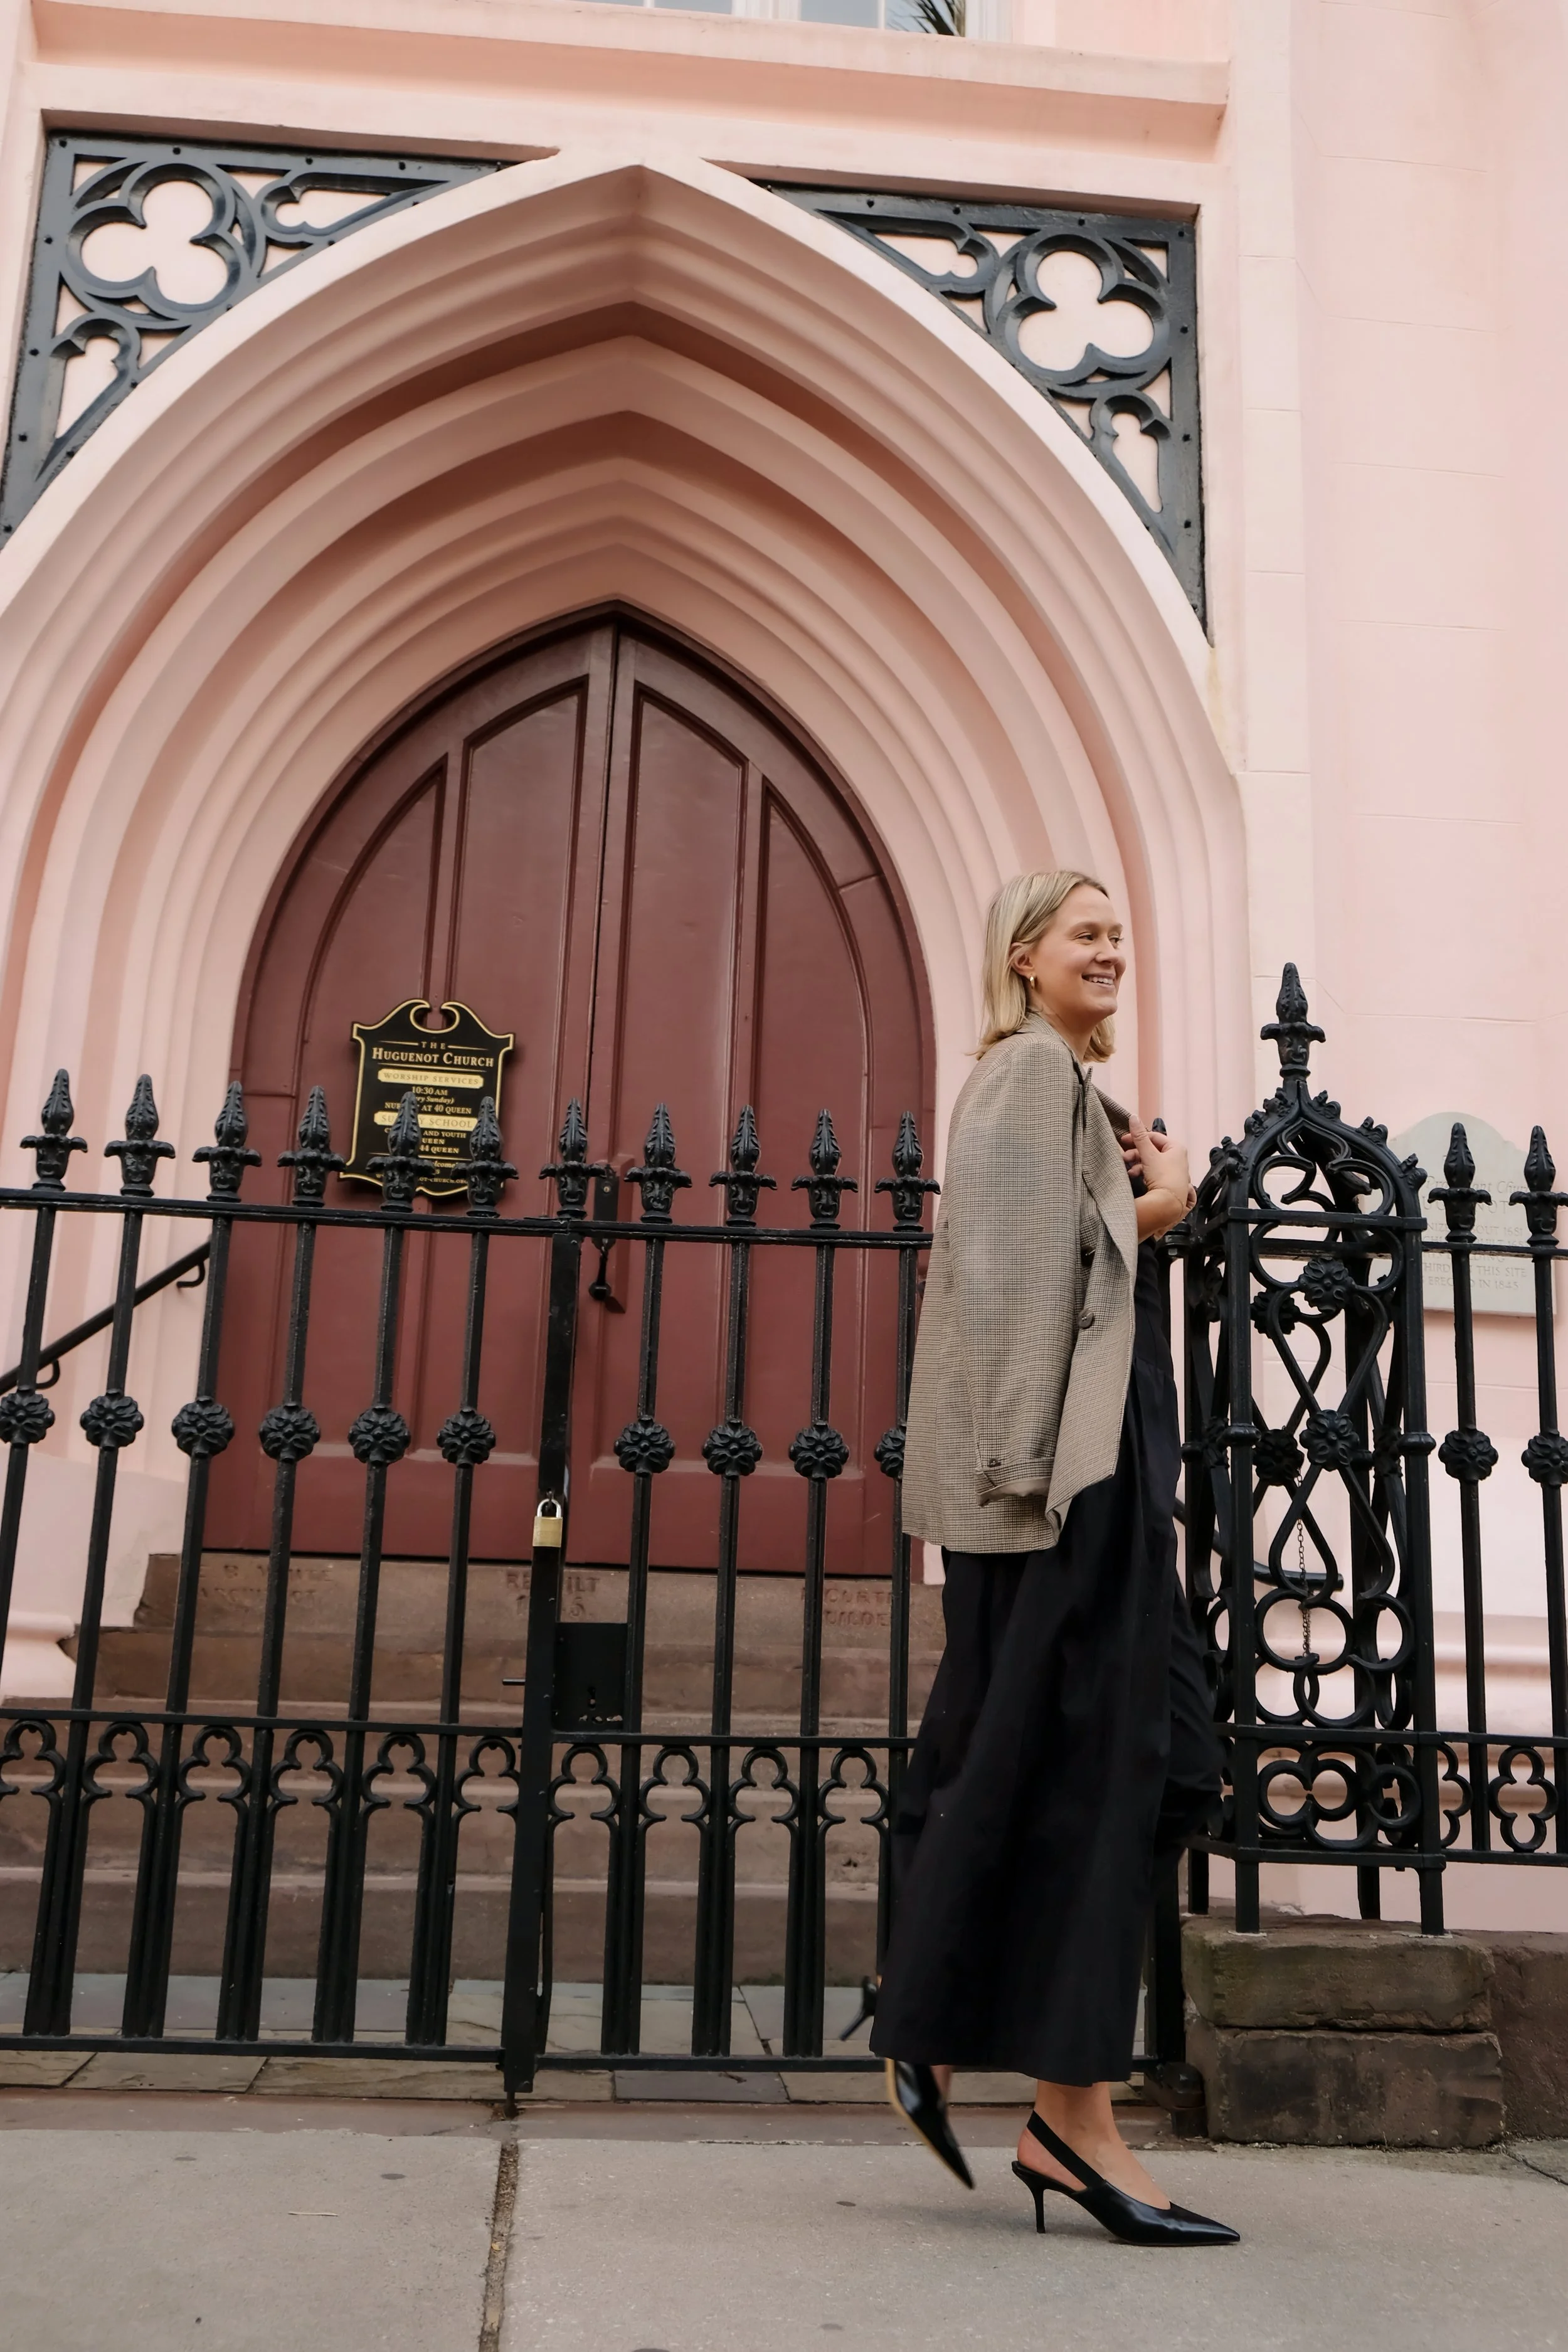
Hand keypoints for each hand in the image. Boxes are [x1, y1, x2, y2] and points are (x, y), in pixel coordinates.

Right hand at [1125, 1115, 1192, 1238]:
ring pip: (1151, 1162)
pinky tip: (1134, 1177)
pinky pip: (1154, 1173)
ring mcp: (1174, 1171)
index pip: (1154, 1136)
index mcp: (1176, 1147)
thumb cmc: (1163, 1178)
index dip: (1137, 1137)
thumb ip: (1139, 1136)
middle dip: (1136, 1154)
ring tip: (1128, 1170)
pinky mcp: (1169, 1183)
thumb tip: (1133, 1117)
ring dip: (1137, 1164)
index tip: (1123, 1141)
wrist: (1168, 1204)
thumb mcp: (1148, 1154)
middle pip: (1152, 1150)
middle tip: (1124, 1157)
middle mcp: (1178, 1158)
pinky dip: (1143, 1173)